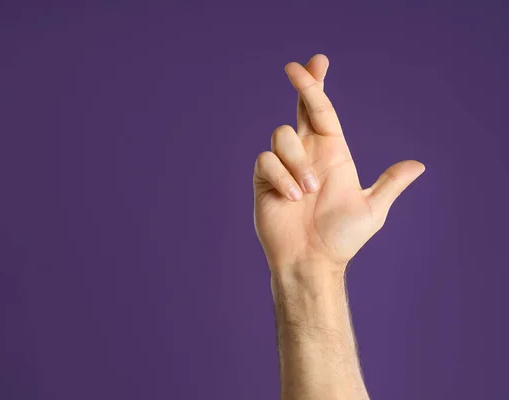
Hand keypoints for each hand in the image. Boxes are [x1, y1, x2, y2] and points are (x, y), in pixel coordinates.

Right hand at [253, 54, 424, 273]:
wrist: (310, 260)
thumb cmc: (340, 238)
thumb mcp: (372, 209)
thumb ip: (390, 184)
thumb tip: (419, 165)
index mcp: (332, 154)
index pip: (323, 112)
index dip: (318, 86)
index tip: (317, 62)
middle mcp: (307, 155)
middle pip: (300, 110)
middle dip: (301, 85)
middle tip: (295, 68)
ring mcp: (284, 166)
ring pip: (283, 136)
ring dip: (298, 163)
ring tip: (307, 193)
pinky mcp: (264, 179)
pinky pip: (266, 161)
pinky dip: (281, 177)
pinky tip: (291, 198)